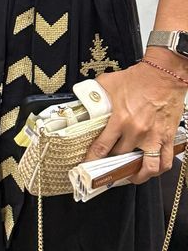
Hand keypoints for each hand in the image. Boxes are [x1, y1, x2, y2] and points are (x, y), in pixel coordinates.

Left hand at [91, 61, 186, 183]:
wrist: (164, 74)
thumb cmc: (138, 78)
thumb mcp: (109, 83)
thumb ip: (94, 94)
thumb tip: (83, 100)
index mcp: (120, 119)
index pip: (102, 147)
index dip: (92, 160)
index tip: (86, 166)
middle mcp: (137, 132)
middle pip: (121, 157)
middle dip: (112, 164)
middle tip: (106, 167)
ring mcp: (154, 137)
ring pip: (146, 167)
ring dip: (136, 175)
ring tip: (129, 176)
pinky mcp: (168, 138)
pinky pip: (165, 161)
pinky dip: (158, 170)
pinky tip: (150, 170)